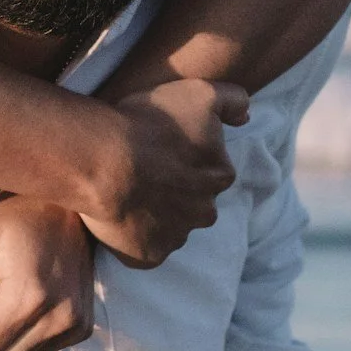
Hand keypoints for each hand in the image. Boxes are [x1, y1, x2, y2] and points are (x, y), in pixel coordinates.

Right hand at [82, 78, 248, 267]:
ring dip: (154, 215)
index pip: (211, 170)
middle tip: (143, 172)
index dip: (186, 159)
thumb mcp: (199, 93)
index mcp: (220, 176)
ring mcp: (176, 237)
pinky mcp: (148, 257)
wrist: (103, 160)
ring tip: (126, 194)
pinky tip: (117, 218)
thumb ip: (233, 99)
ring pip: (170, 227)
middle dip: (175, 192)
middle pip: (193, 203)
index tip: (162, 149)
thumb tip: (247, 117)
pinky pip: (144, 251)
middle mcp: (204, 212)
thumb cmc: (149, 123)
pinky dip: (133, 239)